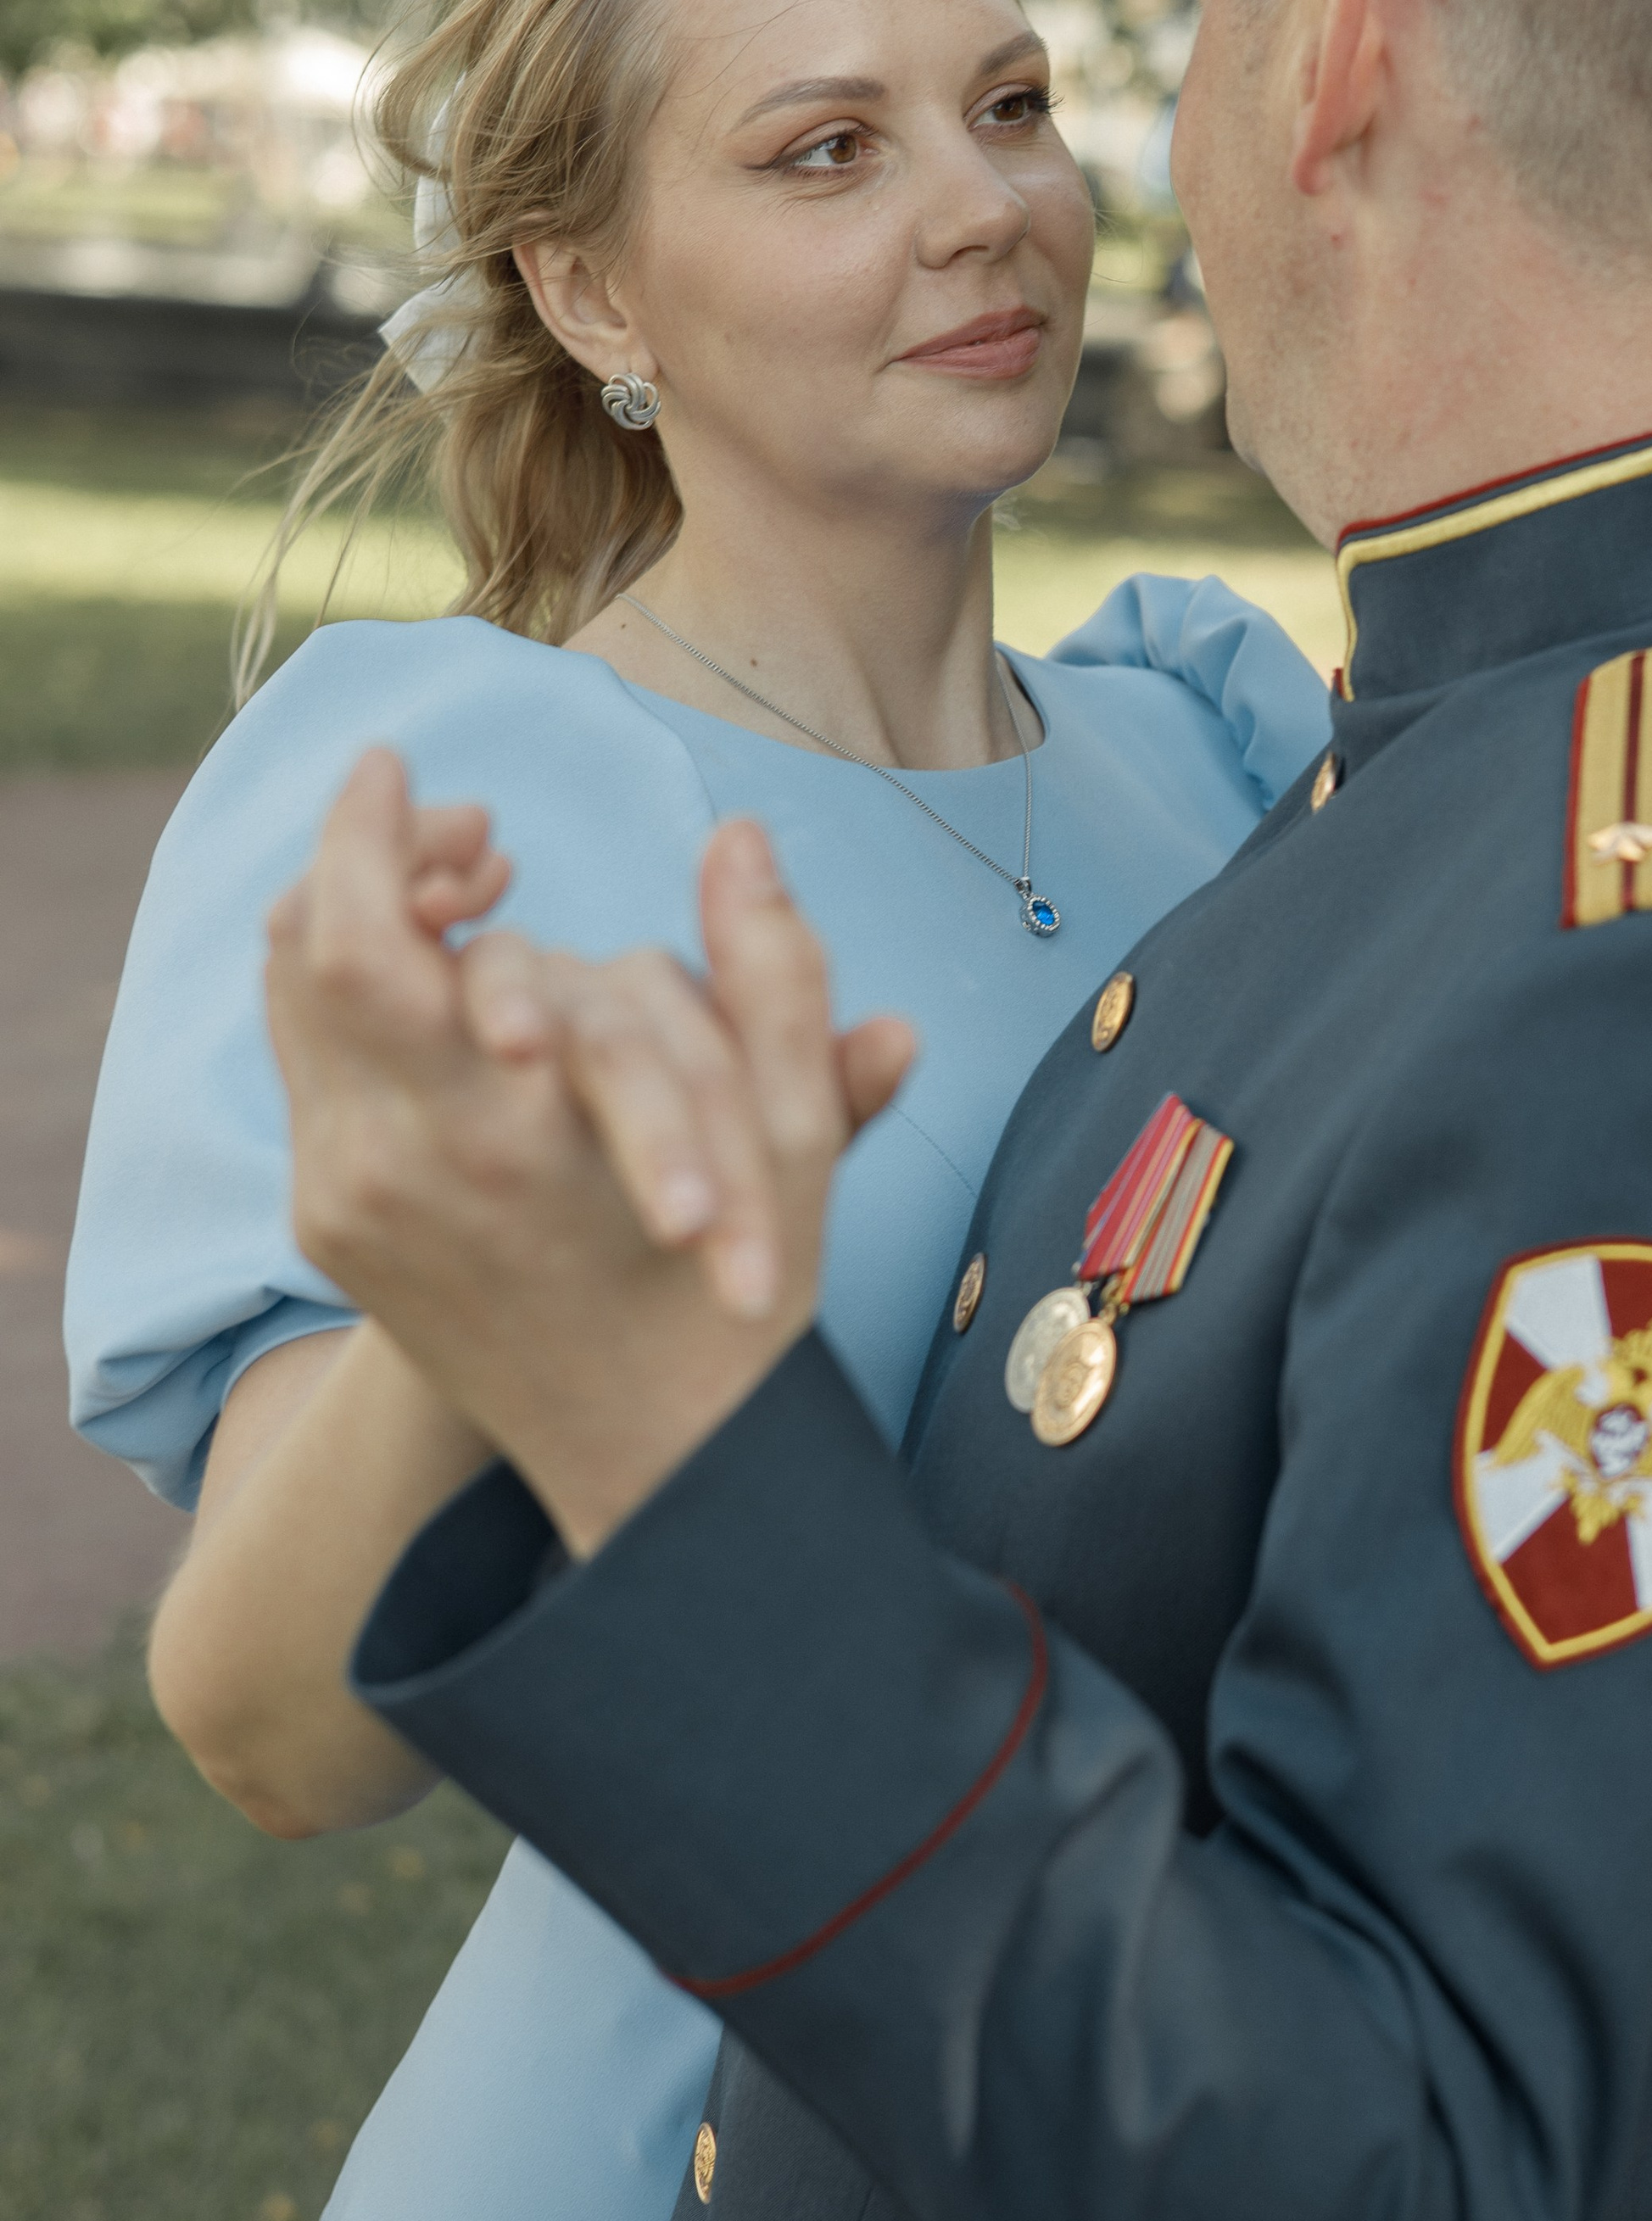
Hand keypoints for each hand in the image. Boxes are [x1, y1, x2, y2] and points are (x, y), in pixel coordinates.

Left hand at [265, 752, 912, 1551]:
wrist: (654, 1457)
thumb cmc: (735, 1289)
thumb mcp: (792, 1131)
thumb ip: (775, 970)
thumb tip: (742, 838)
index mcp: (507, 1127)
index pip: (364, 935)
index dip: (372, 829)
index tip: (404, 762)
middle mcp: (398, 1162)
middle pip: (302, 952)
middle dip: (358, 854)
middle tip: (436, 814)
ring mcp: (350, 1200)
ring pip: (291, 1005)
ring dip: (348, 921)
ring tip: (450, 889)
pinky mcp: (333, 1229)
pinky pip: (309, 1070)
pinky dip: (349, 998)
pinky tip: (439, 982)